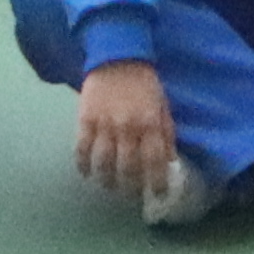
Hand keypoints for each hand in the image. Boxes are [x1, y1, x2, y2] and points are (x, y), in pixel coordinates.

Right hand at [72, 60, 183, 200]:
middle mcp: (127, 128)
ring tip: (110, 188)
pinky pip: (82, 149)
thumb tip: (171, 160)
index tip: (158, 196)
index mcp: (150, 123)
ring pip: (104, 163)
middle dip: (131, 188)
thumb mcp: (163, 105)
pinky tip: (87, 174)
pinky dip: (83, 165)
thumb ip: (167, 133)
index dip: (157, 183)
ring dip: (107, 181)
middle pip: (128, 168)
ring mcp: (104, 125)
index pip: (154, 162)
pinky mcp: (85, 120)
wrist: (117, 57)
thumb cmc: (144, 83)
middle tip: (132, 196)